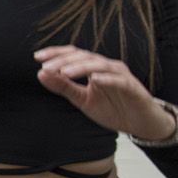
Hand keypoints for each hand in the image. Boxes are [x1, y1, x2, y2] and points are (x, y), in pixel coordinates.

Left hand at [34, 45, 170, 139]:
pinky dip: (106, 79)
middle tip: (46, 67)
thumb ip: (64, 87)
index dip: (56, 53)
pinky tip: (94, 80)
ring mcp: (120, 75)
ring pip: (99, 65)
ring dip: (81, 67)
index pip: (73, 54)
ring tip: (64, 73)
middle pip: (83, 57)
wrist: (140, 124)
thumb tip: (40, 74)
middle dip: (63, 61)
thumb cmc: (113, 109)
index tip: (37, 57)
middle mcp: (107, 66)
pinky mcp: (133, 87)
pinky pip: (119, 80)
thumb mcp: (82, 99)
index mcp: (94, 67)